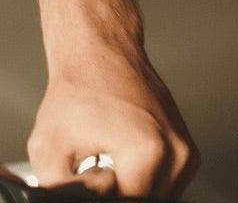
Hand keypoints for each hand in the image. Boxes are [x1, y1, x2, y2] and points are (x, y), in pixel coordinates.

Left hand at [28, 41, 199, 197]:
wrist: (98, 50)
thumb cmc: (76, 88)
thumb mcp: (48, 146)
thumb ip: (61, 190)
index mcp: (147, 152)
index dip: (101, 195)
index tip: (91, 169)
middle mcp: (176, 154)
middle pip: (145, 202)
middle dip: (118, 192)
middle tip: (97, 162)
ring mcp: (187, 154)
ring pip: (157, 198)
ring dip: (132, 188)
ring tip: (109, 156)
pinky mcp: (189, 153)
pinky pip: (166, 186)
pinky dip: (144, 179)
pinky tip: (124, 155)